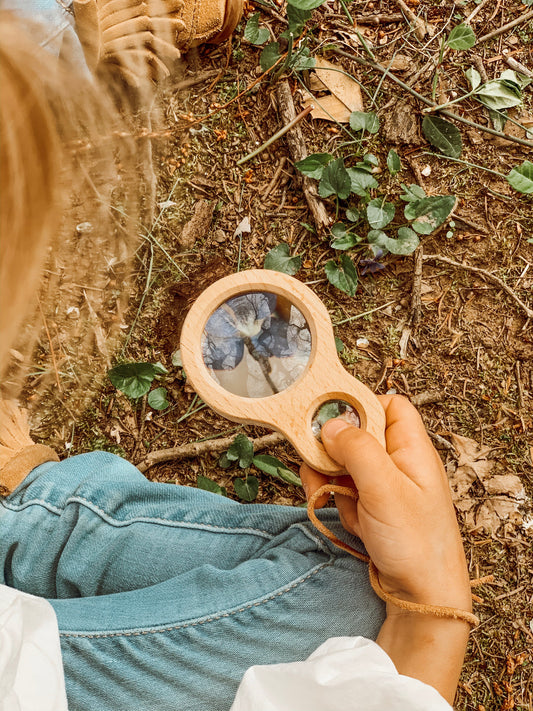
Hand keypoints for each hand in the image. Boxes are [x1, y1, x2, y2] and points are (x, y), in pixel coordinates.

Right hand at [300, 395, 470, 610]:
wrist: (423, 597)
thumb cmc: (415, 542)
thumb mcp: (384, 487)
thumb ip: (356, 448)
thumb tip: (330, 424)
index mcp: (411, 448)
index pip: (388, 405)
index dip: (360, 406)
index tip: (333, 421)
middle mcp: (399, 462)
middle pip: (357, 434)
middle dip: (334, 451)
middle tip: (320, 466)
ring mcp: (385, 486)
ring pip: (345, 464)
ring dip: (331, 479)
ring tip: (332, 499)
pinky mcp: (373, 507)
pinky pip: (345, 490)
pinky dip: (337, 501)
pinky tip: (345, 517)